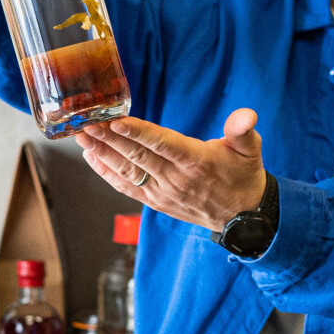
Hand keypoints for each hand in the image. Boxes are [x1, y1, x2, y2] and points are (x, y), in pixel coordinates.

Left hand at [80, 110, 268, 233]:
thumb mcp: (250, 150)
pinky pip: (127, 187)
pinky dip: (107, 173)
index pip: (162, 144)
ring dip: (103, 154)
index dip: (138, 132)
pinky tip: (91, 158)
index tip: (116, 121)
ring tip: (82, 137)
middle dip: (109, 139)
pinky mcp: (156, 201)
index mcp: (197, 161)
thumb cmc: (242, 176)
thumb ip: (243, 130)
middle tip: (87, 123)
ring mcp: (164, 192)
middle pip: (138, 157)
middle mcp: (177, 179)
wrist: (242, 217)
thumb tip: (247, 115)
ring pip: (128, 172)